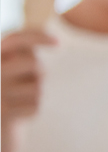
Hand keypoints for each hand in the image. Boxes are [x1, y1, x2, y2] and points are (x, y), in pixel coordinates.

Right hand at [2, 29, 55, 151]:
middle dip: (39, 73)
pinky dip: (32, 110)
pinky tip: (18, 113)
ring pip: (37, 88)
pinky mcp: (3, 114)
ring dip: (35, 94)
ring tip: (19, 99)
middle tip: (29, 81)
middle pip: (34, 64)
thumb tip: (53, 38)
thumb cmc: (10, 89)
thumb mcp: (13, 66)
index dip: (36, 37)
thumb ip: (23, 50)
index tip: (58, 42)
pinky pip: (35, 106)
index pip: (15, 39)